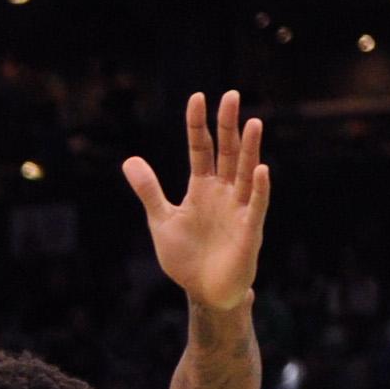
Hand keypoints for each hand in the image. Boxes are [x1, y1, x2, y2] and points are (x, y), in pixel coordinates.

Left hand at [123, 90, 268, 311]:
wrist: (204, 293)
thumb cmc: (187, 257)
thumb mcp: (162, 220)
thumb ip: (149, 191)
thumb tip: (129, 161)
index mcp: (201, 188)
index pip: (201, 149)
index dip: (198, 125)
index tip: (198, 98)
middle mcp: (223, 193)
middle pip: (227, 153)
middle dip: (228, 126)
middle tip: (232, 95)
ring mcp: (238, 210)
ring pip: (244, 173)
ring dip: (249, 150)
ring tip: (252, 123)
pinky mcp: (249, 231)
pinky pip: (255, 206)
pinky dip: (258, 189)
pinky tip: (260, 169)